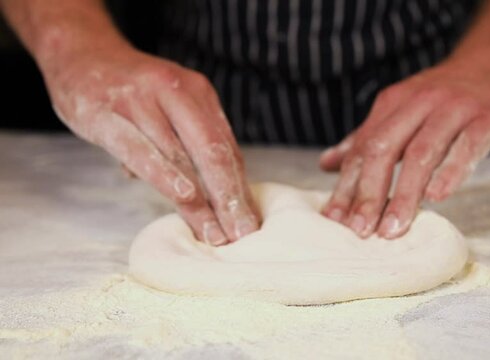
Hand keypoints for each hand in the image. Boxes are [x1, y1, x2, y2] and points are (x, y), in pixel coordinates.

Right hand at [44, 44, 259, 245]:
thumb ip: (190, 144)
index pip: (227, 148)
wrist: (80, 53)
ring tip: (216, 233)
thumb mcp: (170, 107)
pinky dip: (166, 175)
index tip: (251, 221)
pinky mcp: (106, 114)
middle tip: (242, 234)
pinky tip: (185, 196)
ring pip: (180, 157)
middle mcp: (175, 91)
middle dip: (231, 198)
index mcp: (197, 92)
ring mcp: (140, 100)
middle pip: (213, 152)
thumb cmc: (131, 90)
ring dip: (201, 201)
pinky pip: (140, 151)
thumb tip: (214, 197)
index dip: (241, 189)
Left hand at [320, 55, 489, 238]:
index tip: (335, 219)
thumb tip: (326, 164)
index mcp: (393, 104)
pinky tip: (436, 197)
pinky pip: (466, 148)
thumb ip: (366, 138)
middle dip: (368, 192)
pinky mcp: (486, 119)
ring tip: (393, 227)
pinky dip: (450, 172)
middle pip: (385, 150)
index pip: (362, 148)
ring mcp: (453, 110)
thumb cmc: (443, 97)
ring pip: (422, 153)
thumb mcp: (401, 110)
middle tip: (359, 229)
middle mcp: (419, 104)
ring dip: (404, 193)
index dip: (347, 185)